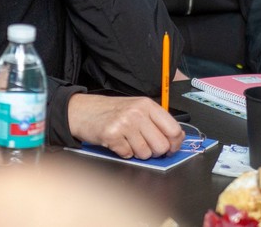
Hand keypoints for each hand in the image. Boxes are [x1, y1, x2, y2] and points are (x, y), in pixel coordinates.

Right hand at [67, 93, 183, 159]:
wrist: (83, 110)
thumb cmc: (112, 111)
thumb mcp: (137, 108)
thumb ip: (156, 121)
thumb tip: (177, 138)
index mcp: (147, 105)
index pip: (174, 129)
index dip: (174, 143)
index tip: (170, 148)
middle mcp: (138, 112)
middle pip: (161, 145)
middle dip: (154, 151)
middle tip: (145, 145)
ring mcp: (125, 123)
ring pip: (145, 153)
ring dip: (138, 152)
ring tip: (128, 141)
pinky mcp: (112, 135)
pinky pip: (128, 155)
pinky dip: (124, 152)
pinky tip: (118, 142)